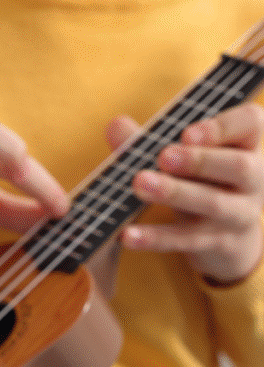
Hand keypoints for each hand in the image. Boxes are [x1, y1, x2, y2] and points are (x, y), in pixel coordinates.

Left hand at [114, 104, 263, 283]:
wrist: (228, 241)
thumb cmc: (202, 185)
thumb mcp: (184, 161)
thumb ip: (150, 143)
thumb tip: (115, 125)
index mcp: (247, 145)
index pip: (250, 123)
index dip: (222, 127)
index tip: (187, 133)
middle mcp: (252, 178)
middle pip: (237, 165)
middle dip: (199, 160)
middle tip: (163, 156)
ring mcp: (239, 213)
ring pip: (212, 203)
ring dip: (175, 193)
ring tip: (140, 184)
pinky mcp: (219, 244)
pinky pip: (187, 240)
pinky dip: (156, 237)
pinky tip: (127, 234)